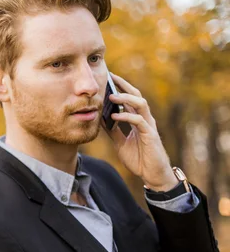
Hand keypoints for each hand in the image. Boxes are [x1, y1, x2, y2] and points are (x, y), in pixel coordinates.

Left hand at [104, 73, 177, 191]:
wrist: (151, 174)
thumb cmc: (138, 158)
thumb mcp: (120, 142)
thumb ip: (112, 131)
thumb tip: (100, 119)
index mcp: (138, 119)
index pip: (129, 98)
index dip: (120, 88)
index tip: (108, 78)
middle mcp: (145, 119)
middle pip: (136, 95)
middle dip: (124, 85)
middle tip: (110, 77)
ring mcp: (148, 125)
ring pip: (140, 104)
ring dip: (125, 98)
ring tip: (111, 96)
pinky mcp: (150, 135)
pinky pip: (139, 121)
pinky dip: (127, 116)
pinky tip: (115, 116)